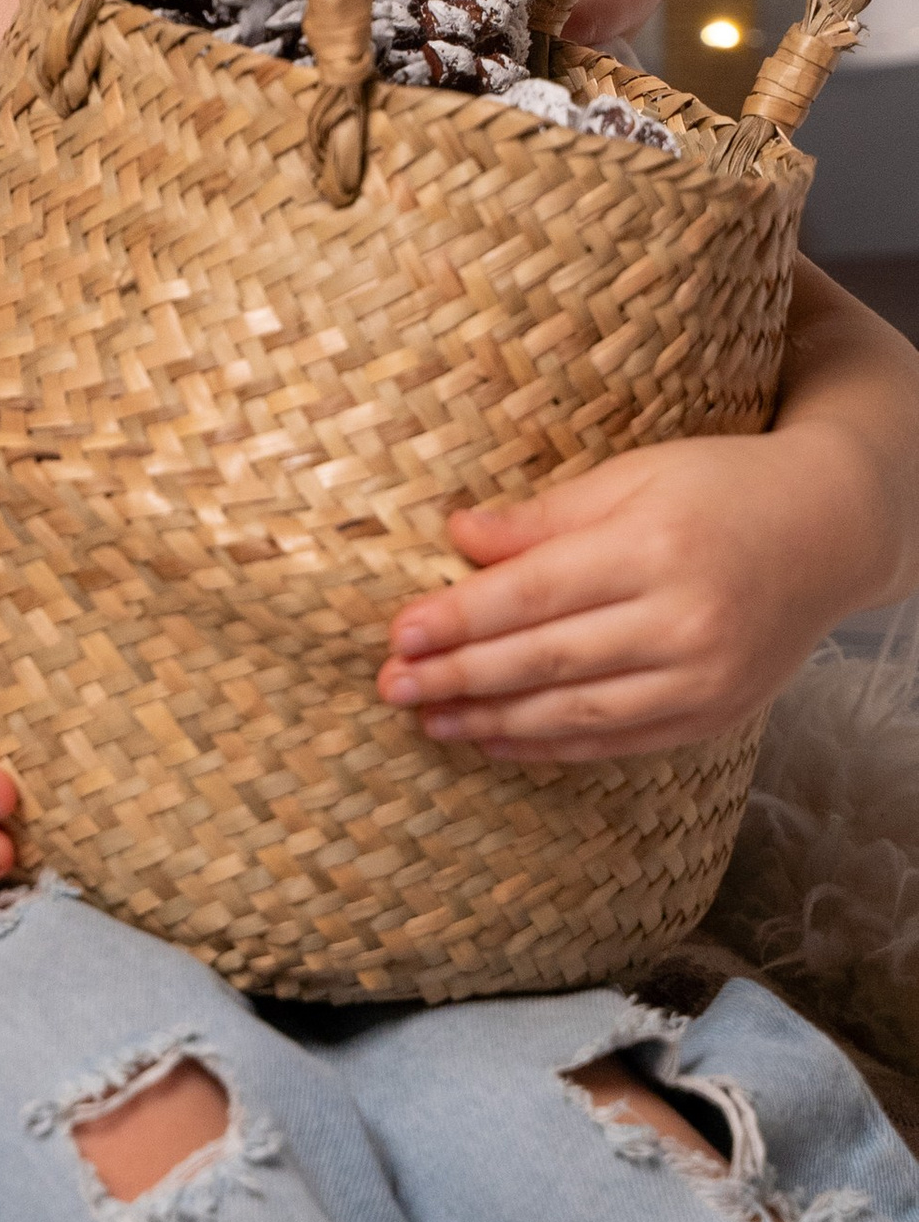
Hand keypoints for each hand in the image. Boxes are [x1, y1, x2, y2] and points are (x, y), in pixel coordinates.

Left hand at [375, 418, 896, 760]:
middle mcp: (683, 621)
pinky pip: (616, 741)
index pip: (534, 594)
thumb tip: (457, 535)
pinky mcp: (714, 714)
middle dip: (459, 677)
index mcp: (654, 548)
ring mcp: (703, 677)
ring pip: (576, 711)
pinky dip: (550, 745)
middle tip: (390, 686)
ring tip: (429, 721)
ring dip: (492, 721)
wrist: (831, 531)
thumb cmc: (721, 488)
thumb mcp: (633, 476)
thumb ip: (544, 518)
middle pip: (546, 659)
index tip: (399, 633)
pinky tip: (496, 739)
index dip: (460, 619)